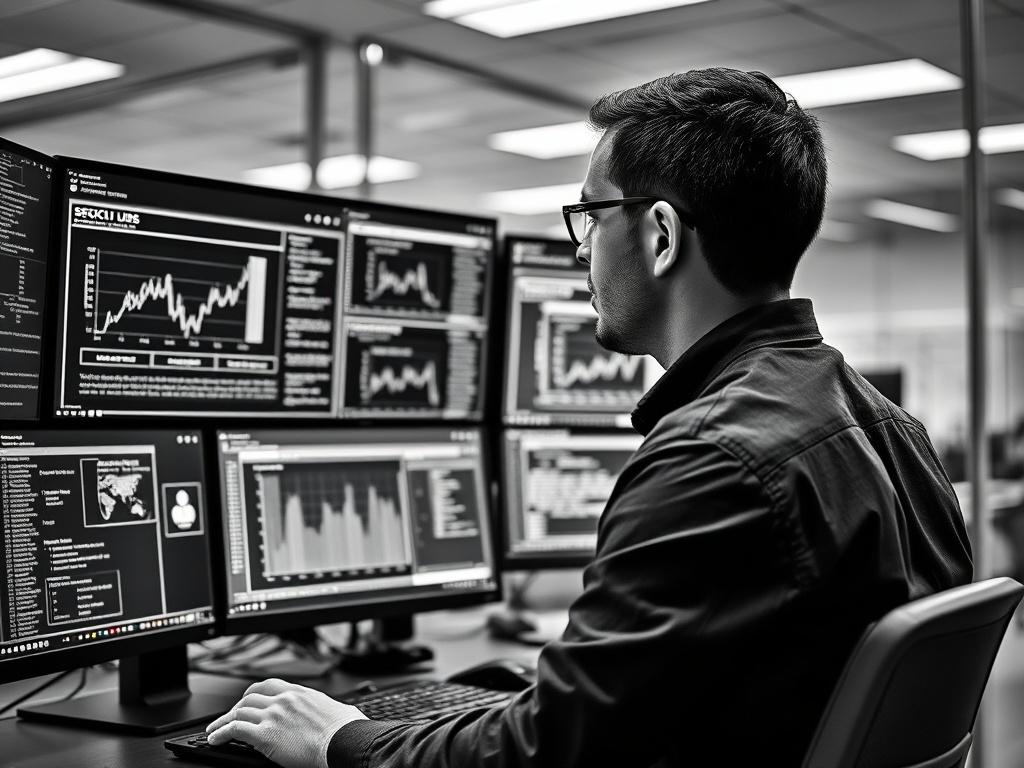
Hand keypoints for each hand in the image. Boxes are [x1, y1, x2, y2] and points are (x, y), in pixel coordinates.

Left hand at [206, 678, 367, 767]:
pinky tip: (215, 739)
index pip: (268, 685)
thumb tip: (333, 713)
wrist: (344, 742)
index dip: (252, 694)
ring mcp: (273, 715)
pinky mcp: (265, 734)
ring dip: (224, 721)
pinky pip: (235, 729)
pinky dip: (221, 733)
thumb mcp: (336, 709)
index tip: (246, 700)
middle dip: (236, 708)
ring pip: (239, 712)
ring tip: (215, 730)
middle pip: (250, 697)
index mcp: (300, 693)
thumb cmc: (346, 730)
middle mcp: (284, 700)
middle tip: (227, 718)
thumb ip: (323, 708)